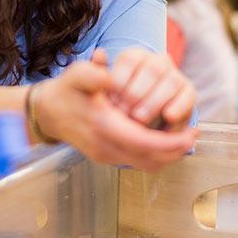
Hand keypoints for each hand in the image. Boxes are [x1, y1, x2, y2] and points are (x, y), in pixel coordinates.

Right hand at [34, 50, 196, 170]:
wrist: (44, 113)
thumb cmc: (64, 91)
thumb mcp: (77, 75)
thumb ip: (95, 73)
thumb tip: (113, 74)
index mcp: (103, 127)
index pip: (145, 142)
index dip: (171, 142)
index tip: (191, 132)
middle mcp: (106, 147)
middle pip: (150, 159)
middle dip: (175, 151)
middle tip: (193, 135)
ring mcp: (105, 156)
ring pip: (145, 165)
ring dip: (166, 155)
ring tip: (183, 139)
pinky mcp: (105, 157)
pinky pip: (136, 162)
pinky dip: (154, 155)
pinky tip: (164, 142)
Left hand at [106, 48, 195, 130]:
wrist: (137, 126)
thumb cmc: (115, 106)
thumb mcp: (102, 92)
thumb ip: (97, 74)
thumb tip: (99, 53)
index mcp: (134, 57)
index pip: (130, 59)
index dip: (121, 80)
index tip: (111, 101)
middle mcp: (157, 61)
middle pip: (152, 69)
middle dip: (137, 93)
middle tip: (124, 113)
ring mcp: (175, 76)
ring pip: (171, 81)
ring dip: (154, 102)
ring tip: (139, 119)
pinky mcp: (188, 93)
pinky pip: (188, 96)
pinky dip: (179, 107)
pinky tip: (168, 117)